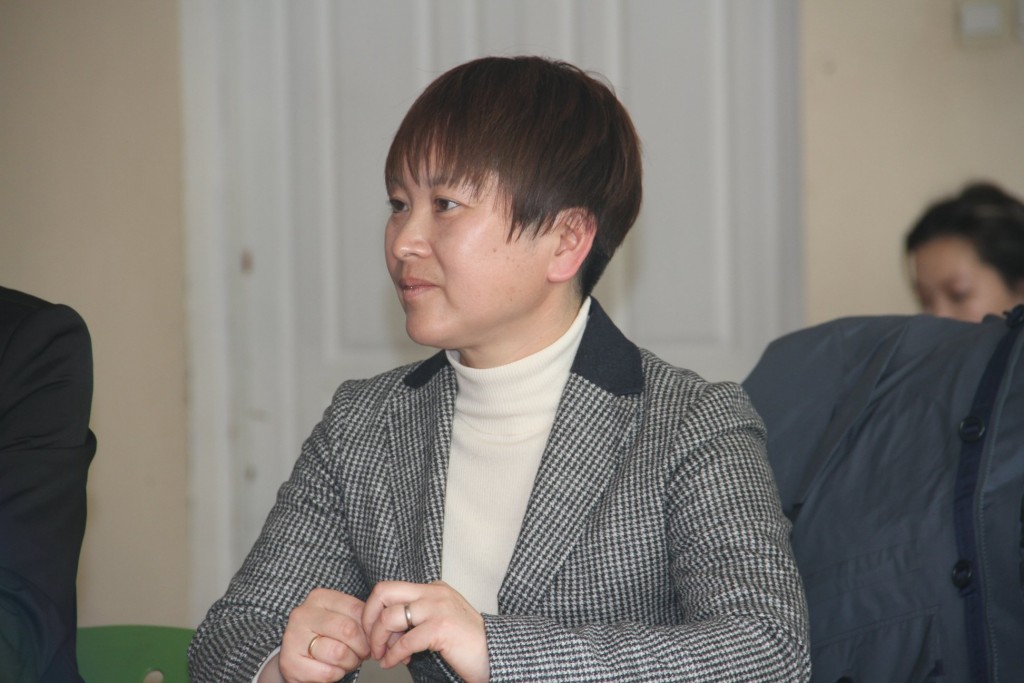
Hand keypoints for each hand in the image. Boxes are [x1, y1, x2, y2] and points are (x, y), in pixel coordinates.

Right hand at [274, 587, 370, 682]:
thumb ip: (358, 617)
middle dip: (362, 647)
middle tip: (362, 653)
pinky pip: (328, 672)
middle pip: (349, 630)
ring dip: (350, 662)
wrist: (296, 657)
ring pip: (339, 653)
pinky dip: (337, 674)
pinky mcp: (290, 663)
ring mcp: (293, 638)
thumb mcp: (339, 618)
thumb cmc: (324, 636)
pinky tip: (333, 669)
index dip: (369, 628)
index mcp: (319, 598)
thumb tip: (377, 627)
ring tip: (348, 661)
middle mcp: (303, 614)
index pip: (356, 609)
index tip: (370, 638)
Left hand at [362, 580, 488, 682]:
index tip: (373, 632)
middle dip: (368, 618)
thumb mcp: (440, 618)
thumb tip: (385, 631)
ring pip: (389, 617)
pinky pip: (404, 641)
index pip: (389, 589)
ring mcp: (437, 607)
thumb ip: (417, 617)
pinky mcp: (440, 627)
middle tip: (371, 641)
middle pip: (383, 592)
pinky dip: (392, 656)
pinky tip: (392, 663)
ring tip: (382, 656)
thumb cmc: (467, 642)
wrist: (495, 653)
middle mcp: (433, 592)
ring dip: (379, 640)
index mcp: (432, 588)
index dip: (374, 611)